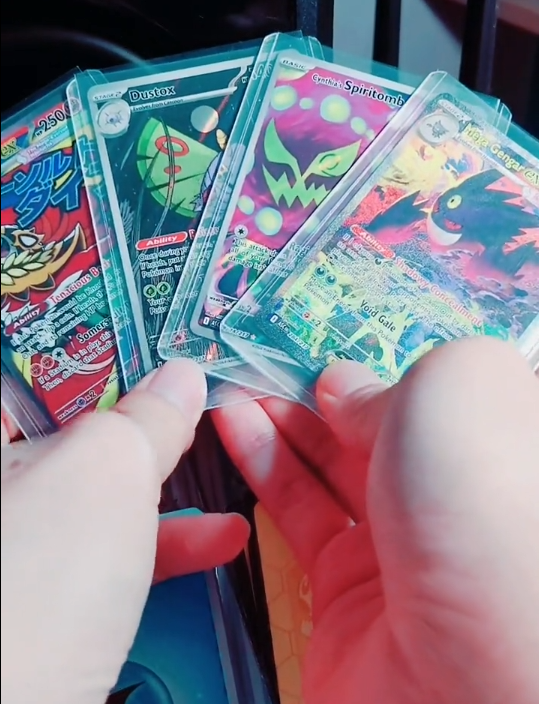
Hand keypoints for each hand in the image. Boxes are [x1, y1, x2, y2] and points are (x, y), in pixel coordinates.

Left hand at [1, 359, 248, 703]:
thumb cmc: (33, 588)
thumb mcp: (105, 473)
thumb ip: (144, 419)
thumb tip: (181, 378)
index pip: (31, 374)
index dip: (92, 354)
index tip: (146, 347)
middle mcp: (0, 492)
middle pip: (69, 434)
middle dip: (140, 429)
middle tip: (190, 416)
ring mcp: (18, 551)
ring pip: (95, 500)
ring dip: (166, 493)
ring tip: (224, 486)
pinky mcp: (42, 604)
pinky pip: (105, 555)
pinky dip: (161, 547)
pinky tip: (216, 543)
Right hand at [213, 338, 538, 703]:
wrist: (465, 675)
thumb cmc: (481, 502)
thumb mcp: (456, 389)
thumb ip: (395, 378)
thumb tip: (345, 395)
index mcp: (495, 440)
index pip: (427, 390)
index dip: (372, 361)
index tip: (319, 340)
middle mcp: (449, 494)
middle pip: (370, 426)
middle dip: (314, 388)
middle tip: (259, 357)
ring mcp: (397, 546)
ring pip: (326, 467)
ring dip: (277, 420)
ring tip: (234, 382)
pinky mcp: (343, 593)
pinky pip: (296, 516)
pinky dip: (262, 466)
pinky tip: (235, 427)